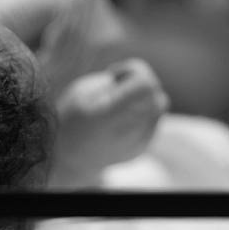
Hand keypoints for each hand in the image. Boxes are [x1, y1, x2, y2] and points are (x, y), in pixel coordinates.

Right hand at [52, 58, 169, 186]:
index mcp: (108, 116)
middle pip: (155, 92)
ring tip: (119, 102)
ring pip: (160, 104)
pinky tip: (122, 115)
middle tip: (115, 89)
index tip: (113, 75)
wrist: (68, 158)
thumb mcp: (80, 91)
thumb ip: (110, 81)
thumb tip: (137, 77)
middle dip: (138, 82)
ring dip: (144, 96)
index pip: (145, 85)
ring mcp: (138, 143)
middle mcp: (127, 132)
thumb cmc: (70, 118)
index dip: (132, 71)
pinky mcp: (143, 147)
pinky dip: (143, 110)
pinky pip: (155, 118)